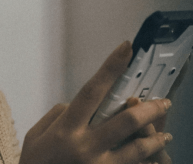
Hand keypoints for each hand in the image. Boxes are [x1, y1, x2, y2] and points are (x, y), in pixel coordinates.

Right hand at [19, 41, 172, 163]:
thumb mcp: (37, 134)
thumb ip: (59, 114)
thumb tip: (82, 103)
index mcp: (66, 129)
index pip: (93, 90)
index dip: (110, 67)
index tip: (125, 48)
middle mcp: (85, 146)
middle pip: (126, 120)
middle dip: (149, 108)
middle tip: (162, 101)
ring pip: (138, 147)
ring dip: (155, 137)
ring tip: (164, 132)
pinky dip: (148, 160)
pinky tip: (155, 156)